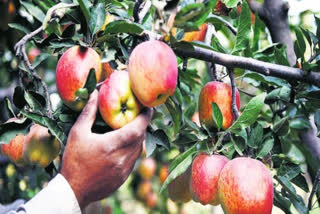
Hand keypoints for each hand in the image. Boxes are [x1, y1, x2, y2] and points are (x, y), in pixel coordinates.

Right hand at [61, 90, 152, 208]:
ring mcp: (125, 170)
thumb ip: (89, 112)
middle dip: (142, 125)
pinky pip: (134, 160)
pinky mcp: (124, 178)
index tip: (149, 107)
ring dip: (138, 138)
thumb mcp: (77, 133)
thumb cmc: (73, 160)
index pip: (138, 128)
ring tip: (132, 128)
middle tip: (140, 114)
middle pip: (141, 138)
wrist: (72, 190)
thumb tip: (95, 93)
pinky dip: (133, 150)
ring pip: (138, 150)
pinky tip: (124, 146)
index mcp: (112, 145)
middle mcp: (123, 158)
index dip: (146, 116)